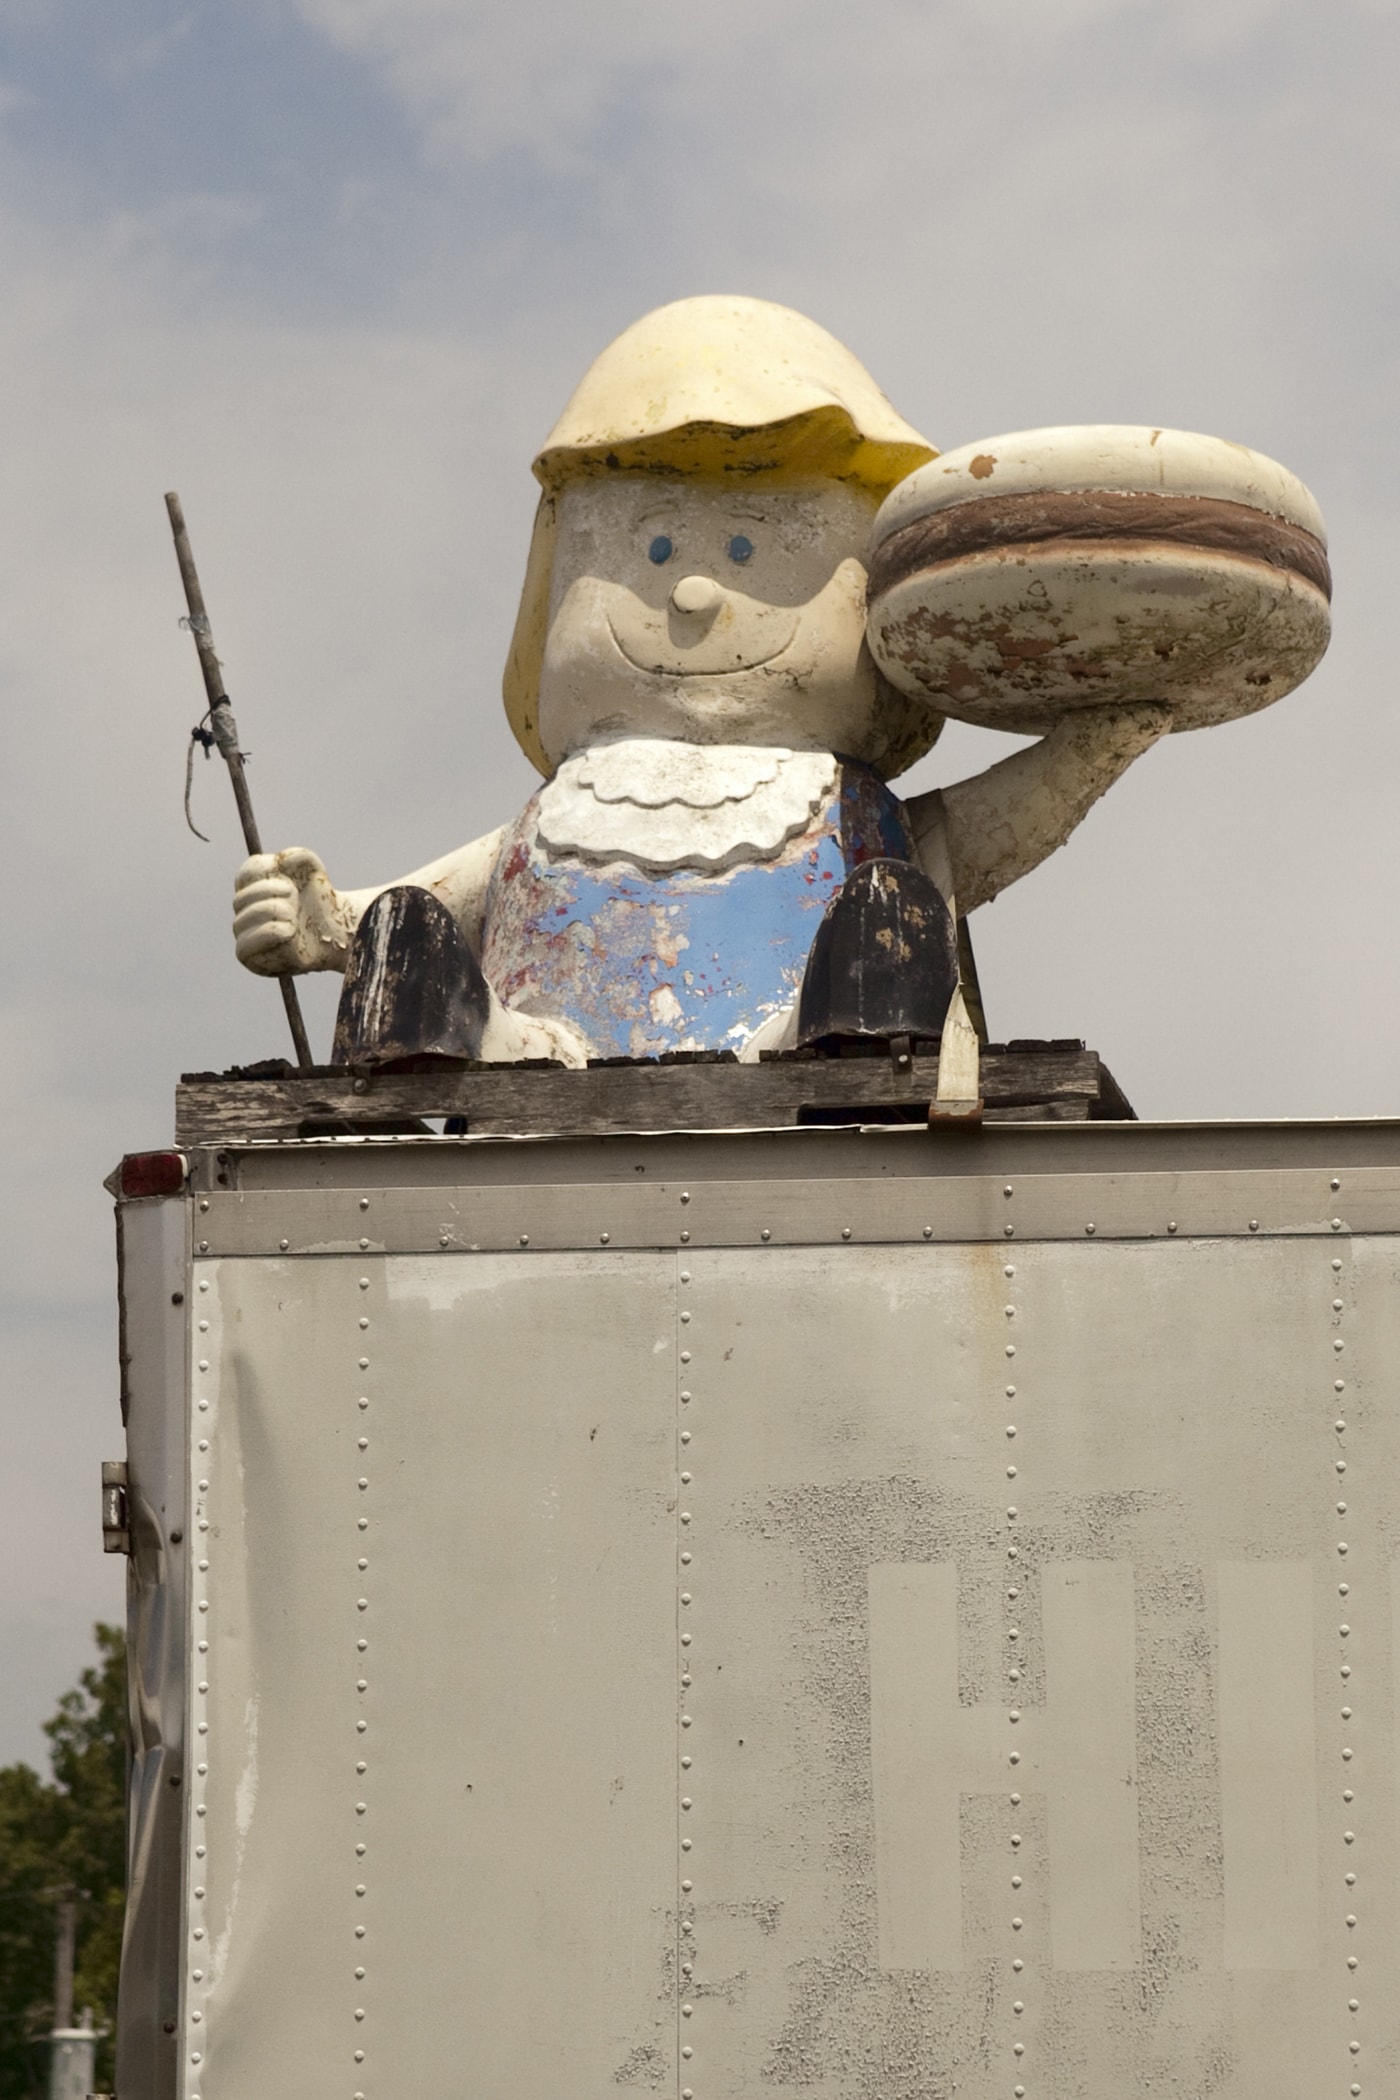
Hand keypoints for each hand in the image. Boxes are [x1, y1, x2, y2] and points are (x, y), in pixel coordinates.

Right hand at [232, 848, 350, 975]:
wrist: (336, 933)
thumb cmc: (319, 903)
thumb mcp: (314, 872)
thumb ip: (300, 856)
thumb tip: (282, 860)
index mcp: (254, 888)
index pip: (245, 874)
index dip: (261, 869)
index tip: (284, 870)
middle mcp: (245, 912)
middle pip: (241, 898)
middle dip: (269, 893)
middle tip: (294, 896)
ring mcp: (246, 935)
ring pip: (242, 921)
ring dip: (271, 912)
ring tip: (294, 916)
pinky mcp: (252, 958)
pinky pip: (244, 946)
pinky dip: (268, 933)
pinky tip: (289, 930)